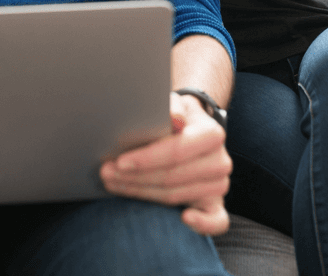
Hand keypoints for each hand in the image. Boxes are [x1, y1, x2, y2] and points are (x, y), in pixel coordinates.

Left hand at [100, 91, 232, 234]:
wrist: (192, 128)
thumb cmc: (174, 116)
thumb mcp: (171, 103)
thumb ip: (170, 106)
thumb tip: (174, 118)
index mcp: (212, 134)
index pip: (176, 151)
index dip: (147, 159)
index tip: (120, 162)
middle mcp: (220, 161)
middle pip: (172, 177)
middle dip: (135, 177)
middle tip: (106, 173)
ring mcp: (219, 184)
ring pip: (176, 196)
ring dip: (142, 193)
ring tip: (114, 184)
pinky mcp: (216, 203)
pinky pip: (216, 221)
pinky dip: (202, 224)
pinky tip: (183, 219)